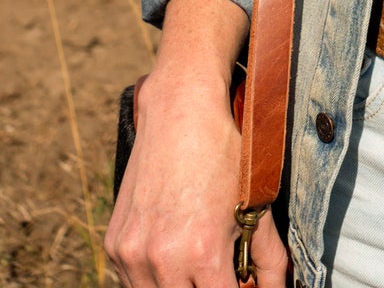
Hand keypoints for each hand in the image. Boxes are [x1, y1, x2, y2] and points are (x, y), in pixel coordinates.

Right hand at [104, 68, 288, 287]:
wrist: (180, 112)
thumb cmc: (223, 154)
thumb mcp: (255, 205)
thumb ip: (269, 258)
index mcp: (203, 253)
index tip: (239, 285)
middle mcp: (163, 259)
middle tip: (220, 276)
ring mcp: (132, 254)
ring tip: (197, 270)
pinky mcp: (115, 244)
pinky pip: (131, 282)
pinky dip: (151, 280)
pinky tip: (171, 260)